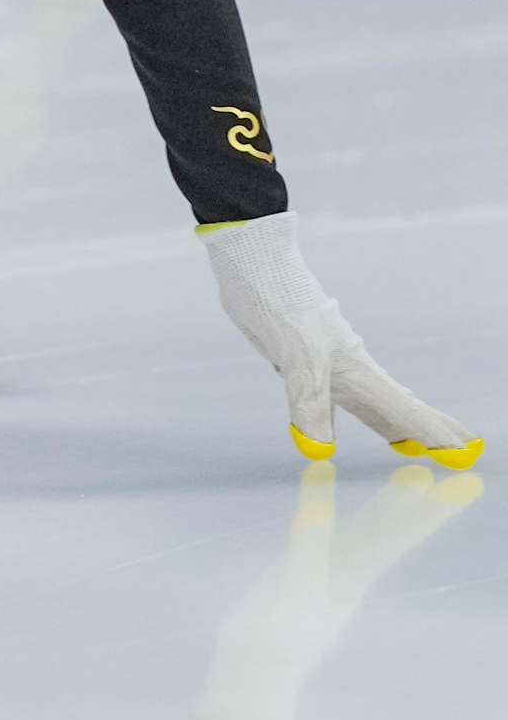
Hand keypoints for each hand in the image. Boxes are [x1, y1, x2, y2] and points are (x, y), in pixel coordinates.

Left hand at [203, 213, 481, 465]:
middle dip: (429, 429)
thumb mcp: (295, 358)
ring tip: (410, 438)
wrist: (254, 265)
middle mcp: (351, 368)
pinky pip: (340, 391)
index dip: (434, 434)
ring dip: (395, 419)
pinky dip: (354, 405)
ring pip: (371, 398)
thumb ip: (310, 403)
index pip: (406, 411)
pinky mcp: (306, 355)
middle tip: (461, 450)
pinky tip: (347, 406)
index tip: (464, 454)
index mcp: (358, 370)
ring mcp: (330, 360)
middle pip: (399, 406)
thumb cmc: (280, 305)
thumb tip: (321, 449)